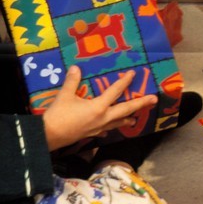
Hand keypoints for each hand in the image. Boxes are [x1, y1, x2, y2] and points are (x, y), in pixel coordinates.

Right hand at [41, 68, 156, 149]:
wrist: (49, 136)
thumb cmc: (58, 115)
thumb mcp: (65, 95)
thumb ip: (72, 81)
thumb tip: (76, 68)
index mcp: (98, 107)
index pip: (115, 91)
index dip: (124, 82)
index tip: (133, 74)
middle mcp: (103, 118)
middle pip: (125, 110)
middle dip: (140, 104)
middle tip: (153, 100)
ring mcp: (98, 128)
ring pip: (117, 122)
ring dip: (128, 119)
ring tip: (136, 119)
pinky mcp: (92, 134)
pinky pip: (106, 130)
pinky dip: (111, 128)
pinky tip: (111, 129)